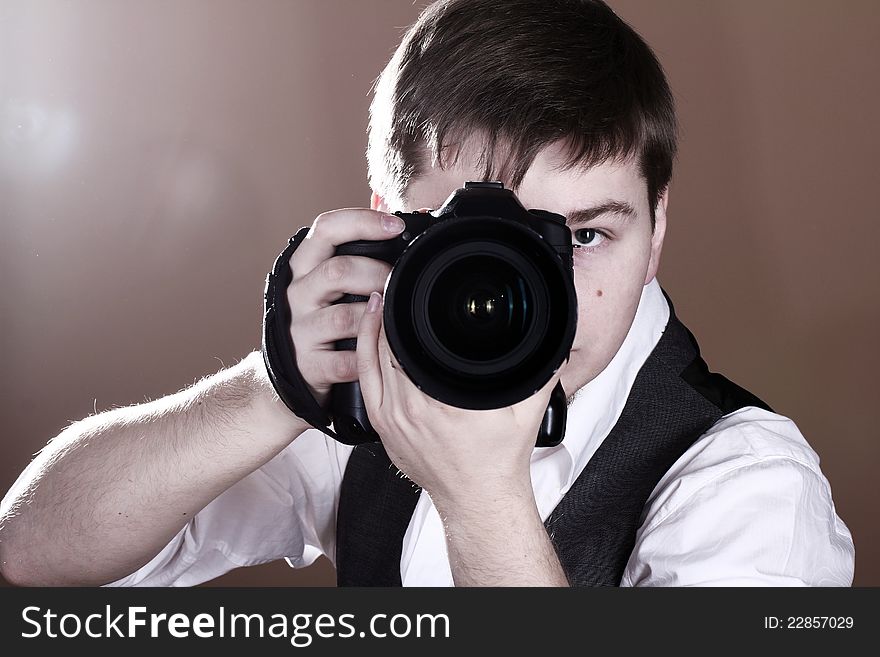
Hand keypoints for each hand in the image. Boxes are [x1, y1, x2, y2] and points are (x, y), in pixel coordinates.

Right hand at [286, 209, 405, 406]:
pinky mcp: (308, 365)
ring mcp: (300, 331)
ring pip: (344, 316)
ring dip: (376, 316)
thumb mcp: (327, 283)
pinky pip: (346, 360)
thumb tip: (397, 227)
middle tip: (398, 283)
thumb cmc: (320, 319)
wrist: (290, 374)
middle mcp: (296, 294)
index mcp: (303, 267)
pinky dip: (368, 356)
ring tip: (391, 318)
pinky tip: (380, 352)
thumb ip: (354, 257)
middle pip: (337, 271)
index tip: (397, 226)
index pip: (327, 228)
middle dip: (377, 274)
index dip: (362, 221)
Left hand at [356, 291, 563, 507]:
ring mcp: (392, 420)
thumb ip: (541, 370)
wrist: (479, 498)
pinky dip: (363, 358)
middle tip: (392, 286)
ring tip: (376, 303)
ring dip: (371, 331)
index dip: (403, 308)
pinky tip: (367, 340)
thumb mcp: (528, 409)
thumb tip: (554, 339)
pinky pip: (364, 385)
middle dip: (387, 312)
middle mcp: (410, 410)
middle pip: (386, 346)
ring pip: (369, 362)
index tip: (405, 287)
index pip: (410, 340)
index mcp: (442, 401)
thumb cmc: (499, 460)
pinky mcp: (383, 429)